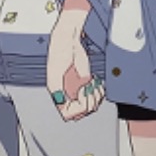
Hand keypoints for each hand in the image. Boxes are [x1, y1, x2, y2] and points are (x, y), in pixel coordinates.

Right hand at [48, 2, 102, 121]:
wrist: (68, 41)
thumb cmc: (60, 53)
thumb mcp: (56, 72)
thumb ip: (58, 89)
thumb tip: (62, 104)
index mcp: (59, 94)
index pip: (69, 114)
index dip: (78, 108)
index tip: (82, 93)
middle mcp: (69, 94)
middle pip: (82, 112)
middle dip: (89, 101)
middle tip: (88, 87)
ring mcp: (78, 89)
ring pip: (91, 106)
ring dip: (96, 97)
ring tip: (94, 84)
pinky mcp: (86, 83)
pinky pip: (95, 96)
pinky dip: (100, 92)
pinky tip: (97, 82)